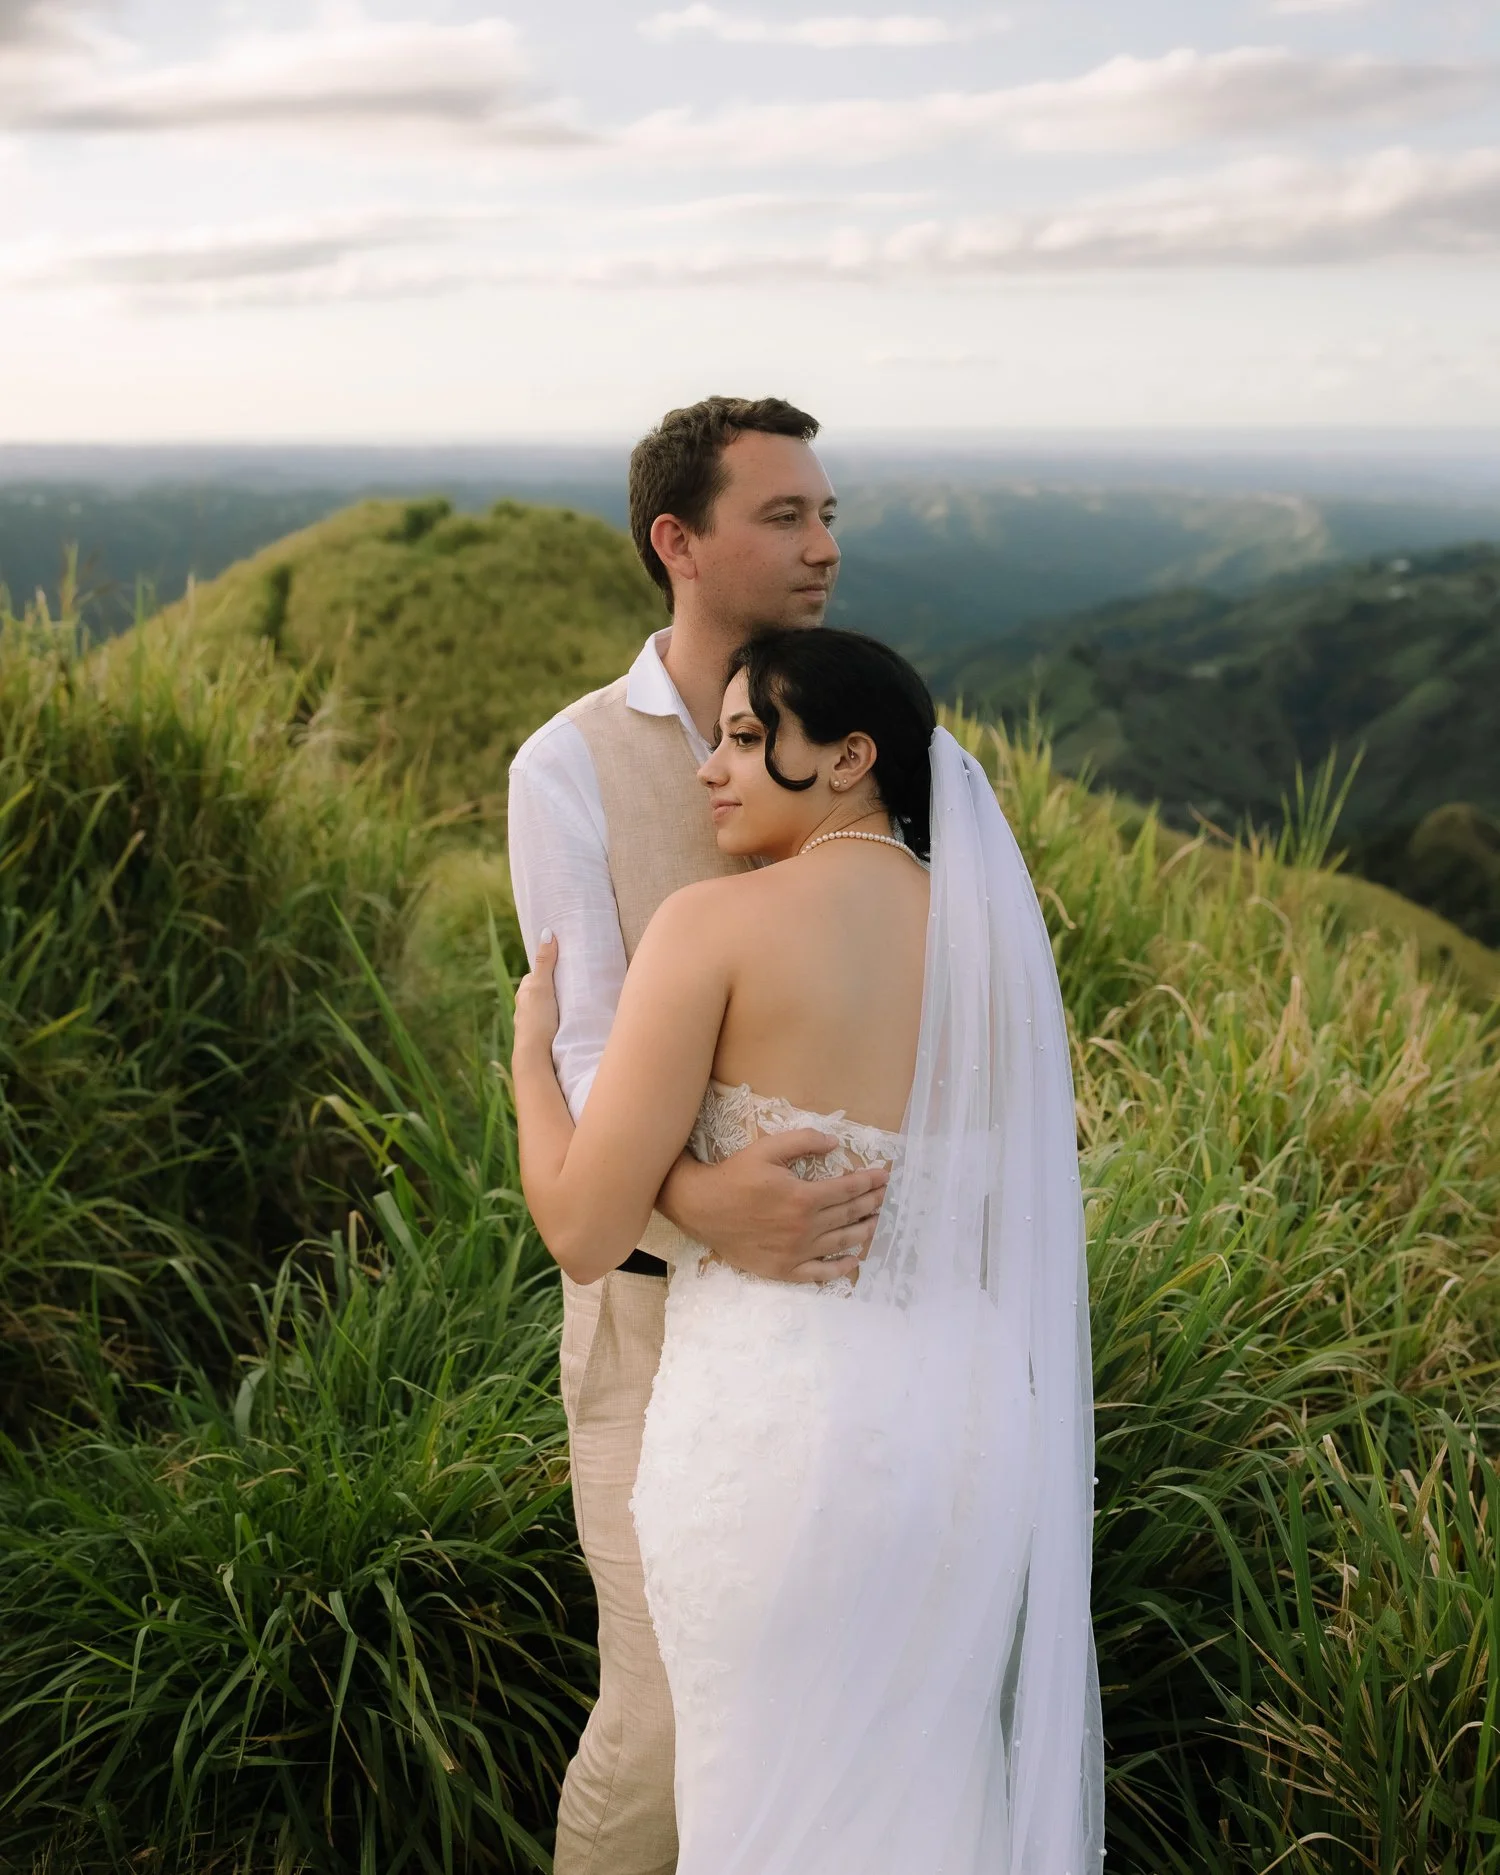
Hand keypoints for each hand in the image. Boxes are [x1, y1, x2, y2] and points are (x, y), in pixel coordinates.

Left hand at [513, 928, 560, 1058]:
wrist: (534, 1054)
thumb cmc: (537, 1019)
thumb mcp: (542, 986)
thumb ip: (545, 961)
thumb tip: (547, 933)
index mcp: (524, 992)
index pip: (537, 974)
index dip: (549, 969)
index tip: (563, 965)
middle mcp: (524, 1006)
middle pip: (541, 990)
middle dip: (553, 987)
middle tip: (572, 983)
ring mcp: (532, 1022)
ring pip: (544, 1007)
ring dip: (555, 1004)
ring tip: (572, 1002)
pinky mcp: (540, 1036)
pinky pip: (549, 1021)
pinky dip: (555, 1018)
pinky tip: (565, 1021)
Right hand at [660, 1129, 889, 1285]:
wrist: (702, 1208)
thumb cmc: (735, 1176)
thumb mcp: (768, 1148)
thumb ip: (804, 1141)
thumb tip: (836, 1143)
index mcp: (804, 1198)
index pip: (848, 1189)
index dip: (869, 1182)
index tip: (885, 1177)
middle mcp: (805, 1228)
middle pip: (849, 1214)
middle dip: (871, 1203)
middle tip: (885, 1196)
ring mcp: (796, 1252)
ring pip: (841, 1242)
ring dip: (863, 1231)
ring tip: (876, 1222)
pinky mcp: (784, 1269)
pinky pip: (820, 1272)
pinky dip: (840, 1266)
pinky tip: (853, 1259)